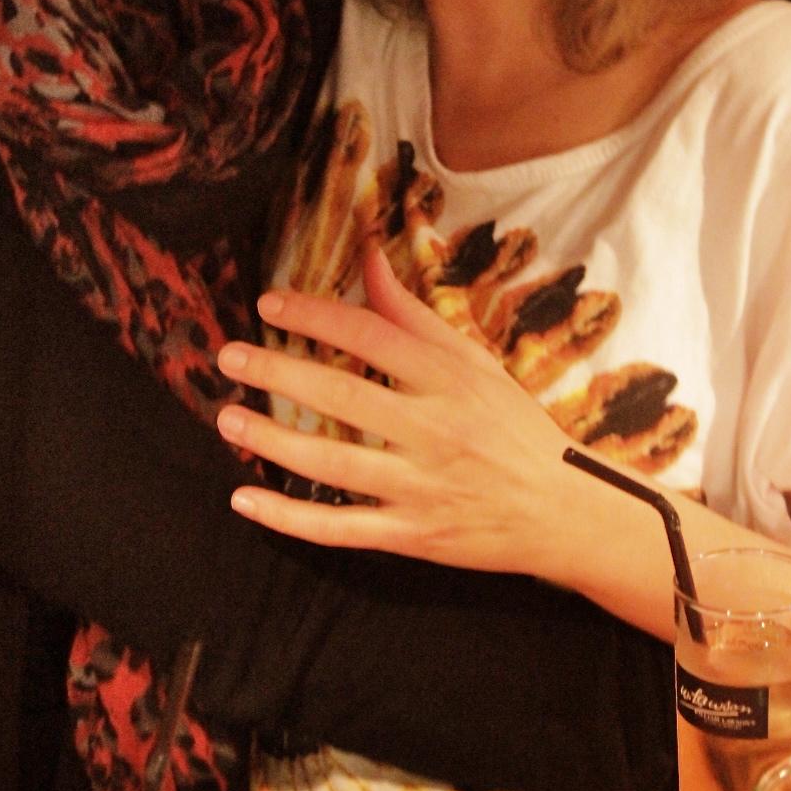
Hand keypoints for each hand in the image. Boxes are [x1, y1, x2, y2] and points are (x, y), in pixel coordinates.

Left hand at [215, 246, 580, 577]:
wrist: (563, 510)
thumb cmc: (513, 427)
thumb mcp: (474, 362)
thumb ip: (414, 314)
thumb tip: (368, 255)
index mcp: (450, 379)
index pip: (373, 337)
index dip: (317, 317)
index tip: (269, 305)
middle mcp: (435, 429)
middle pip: (345, 396)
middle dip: (280, 374)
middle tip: (229, 357)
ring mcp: (422, 486)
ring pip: (335, 463)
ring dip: (274, 441)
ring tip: (227, 420)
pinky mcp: (412, 534)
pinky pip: (341, 527)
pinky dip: (289, 517)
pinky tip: (244, 499)